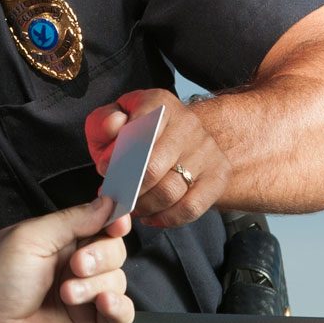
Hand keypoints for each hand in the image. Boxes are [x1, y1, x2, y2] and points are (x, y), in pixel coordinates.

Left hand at [0, 197, 134, 322]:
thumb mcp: (30, 238)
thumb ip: (73, 219)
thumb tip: (106, 203)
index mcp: (57, 243)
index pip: (98, 225)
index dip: (113, 221)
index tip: (118, 222)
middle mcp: (72, 269)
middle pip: (114, 251)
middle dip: (102, 255)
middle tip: (77, 264)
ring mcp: (84, 299)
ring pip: (118, 280)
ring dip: (97, 284)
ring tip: (67, 294)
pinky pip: (124, 313)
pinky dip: (119, 306)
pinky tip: (102, 303)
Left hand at [84, 89, 232, 227]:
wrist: (178, 139)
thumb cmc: (138, 134)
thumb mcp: (112, 122)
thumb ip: (104, 123)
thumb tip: (114, 126)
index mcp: (159, 104)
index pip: (138, 132)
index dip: (116, 158)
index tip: (105, 170)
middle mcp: (187, 123)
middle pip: (152, 169)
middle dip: (128, 190)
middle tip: (116, 197)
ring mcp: (207, 149)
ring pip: (170, 192)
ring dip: (144, 206)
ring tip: (132, 207)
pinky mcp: (219, 174)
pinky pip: (191, 207)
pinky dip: (167, 218)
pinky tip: (152, 216)